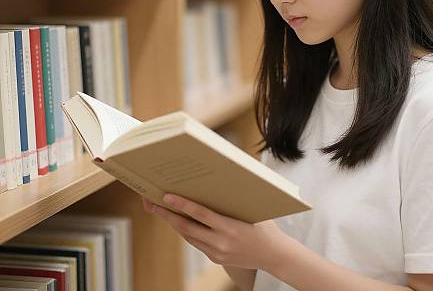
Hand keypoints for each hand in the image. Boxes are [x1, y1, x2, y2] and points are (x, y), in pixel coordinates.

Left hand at [142, 194, 291, 270]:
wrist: (275, 255)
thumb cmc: (265, 226)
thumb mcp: (252, 209)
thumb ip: (234, 199)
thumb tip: (220, 179)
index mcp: (230, 228)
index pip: (200, 214)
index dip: (181, 205)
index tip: (166, 196)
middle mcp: (220, 242)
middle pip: (186, 227)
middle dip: (167, 215)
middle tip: (151, 203)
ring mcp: (217, 253)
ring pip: (188, 236)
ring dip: (174, 223)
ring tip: (160, 209)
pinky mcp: (216, 259)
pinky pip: (196, 242)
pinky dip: (186, 231)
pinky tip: (179, 221)